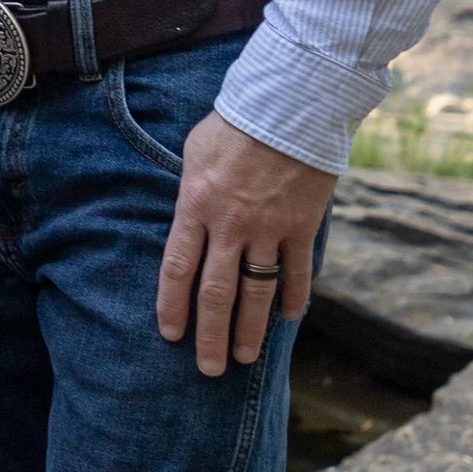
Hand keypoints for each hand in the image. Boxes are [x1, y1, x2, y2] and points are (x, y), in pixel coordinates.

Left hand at [154, 110, 334, 373]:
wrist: (291, 102)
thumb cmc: (236, 120)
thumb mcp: (195, 151)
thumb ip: (189, 191)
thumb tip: (185, 215)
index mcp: (196, 206)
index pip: (177, 269)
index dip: (172, 307)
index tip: (171, 335)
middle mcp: (230, 225)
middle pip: (216, 294)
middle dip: (211, 336)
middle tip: (209, 368)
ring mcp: (269, 229)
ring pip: (257, 292)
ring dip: (251, 330)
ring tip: (245, 357)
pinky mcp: (302, 225)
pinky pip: (297, 271)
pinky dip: (294, 298)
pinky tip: (289, 319)